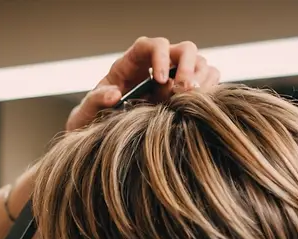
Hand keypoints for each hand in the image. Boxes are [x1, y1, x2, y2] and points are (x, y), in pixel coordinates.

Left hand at [65, 37, 221, 131]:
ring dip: (201, 80)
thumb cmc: (94, 119)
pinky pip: (208, 81)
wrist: (102, 136)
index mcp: (132, 62)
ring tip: (188, 102)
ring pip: (201, 63)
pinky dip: (209, 91)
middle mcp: (157, 65)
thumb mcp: (88, 110)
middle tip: (183, 92)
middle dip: (188, 67)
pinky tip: (195, 107)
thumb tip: (114, 95)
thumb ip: (96, 100)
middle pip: (185, 49)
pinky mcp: (185, 93)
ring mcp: (174, 77)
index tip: (161, 80)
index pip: (153, 44)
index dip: (161, 57)